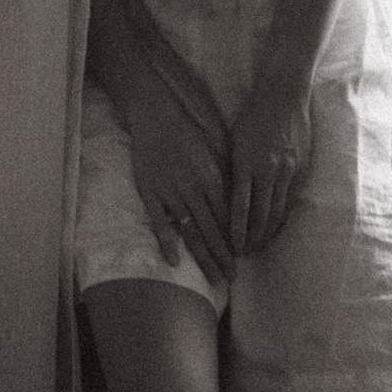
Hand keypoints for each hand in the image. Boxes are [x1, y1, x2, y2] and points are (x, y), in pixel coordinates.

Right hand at [125, 78, 233, 291]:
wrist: (155, 113)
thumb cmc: (189, 129)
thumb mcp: (216, 149)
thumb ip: (226, 176)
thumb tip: (240, 202)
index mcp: (212, 177)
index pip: (228, 217)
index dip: (235, 240)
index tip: (241, 258)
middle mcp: (193, 188)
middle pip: (212, 230)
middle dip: (224, 257)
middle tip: (231, 278)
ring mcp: (170, 192)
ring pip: (191, 231)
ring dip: (204, 257)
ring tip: (214, 278)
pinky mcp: (150, 191)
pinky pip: (160, 222)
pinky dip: (167, 242)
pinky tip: (175, 261)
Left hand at [228, 84, 313, 257]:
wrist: (283, 94)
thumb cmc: (251, 114)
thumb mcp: (233, 139)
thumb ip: (231, 169)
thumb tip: (223, 197)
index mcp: (246, 162)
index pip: (239, 207)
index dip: (235, 231)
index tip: (230, 247)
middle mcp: (268, 170)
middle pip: (260, 216)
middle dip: (251, 239)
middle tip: (243, 255)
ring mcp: (287, 171)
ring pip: (277, 212)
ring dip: (267, 234)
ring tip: (258, 247)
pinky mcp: (300, 169)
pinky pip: (291, 201)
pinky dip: (282, 218)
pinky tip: (276, 229)